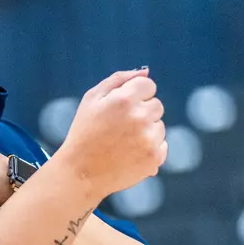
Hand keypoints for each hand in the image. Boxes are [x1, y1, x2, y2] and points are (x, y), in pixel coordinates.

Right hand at [59, 68, 166, 200]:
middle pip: (156, 105)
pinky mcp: (154, 158)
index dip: (135, 97)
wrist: (81, 172)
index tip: (121, 110)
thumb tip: (146, 72)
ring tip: (123, 144)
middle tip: (120, 129)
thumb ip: (119, 79)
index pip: (148, 86)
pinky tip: (130, 155)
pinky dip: (150, 150)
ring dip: (146, 132)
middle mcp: (140, 117)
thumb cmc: (84, 133)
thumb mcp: (92, 99)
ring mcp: (149, 139)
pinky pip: (162, 146)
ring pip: (160, 126)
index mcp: (124, 99)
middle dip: (142, 113)